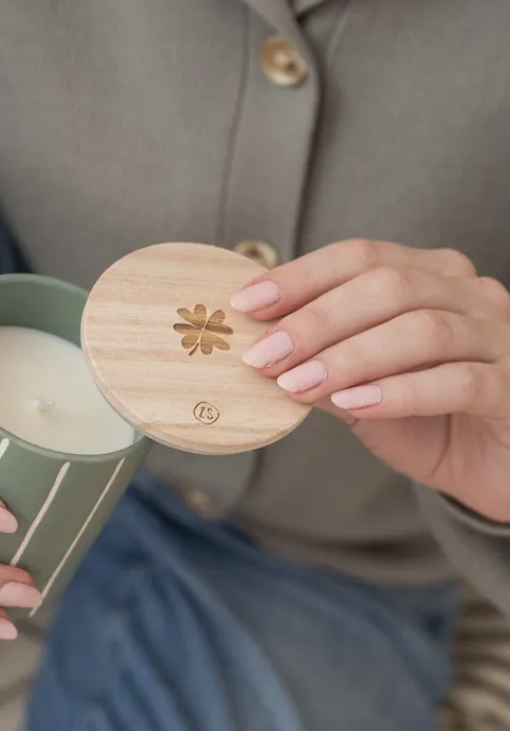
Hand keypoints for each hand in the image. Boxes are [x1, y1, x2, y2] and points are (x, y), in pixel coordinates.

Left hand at [231, 240, 509, 522]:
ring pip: (422, 330)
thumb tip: (261, 353)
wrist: (502, 473)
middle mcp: (471, 295)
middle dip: (316, 320)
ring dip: (349, 357)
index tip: (247, 305)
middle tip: (264, 355)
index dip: (301, 277)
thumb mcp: (365, 392)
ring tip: (298, 384)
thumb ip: (324, 367)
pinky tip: (354, 405)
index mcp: (433, 277)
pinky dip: (400, 392)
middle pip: (388, 287)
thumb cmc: (434, 424)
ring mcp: (500, 337)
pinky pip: (458, 381)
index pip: (361, 257)